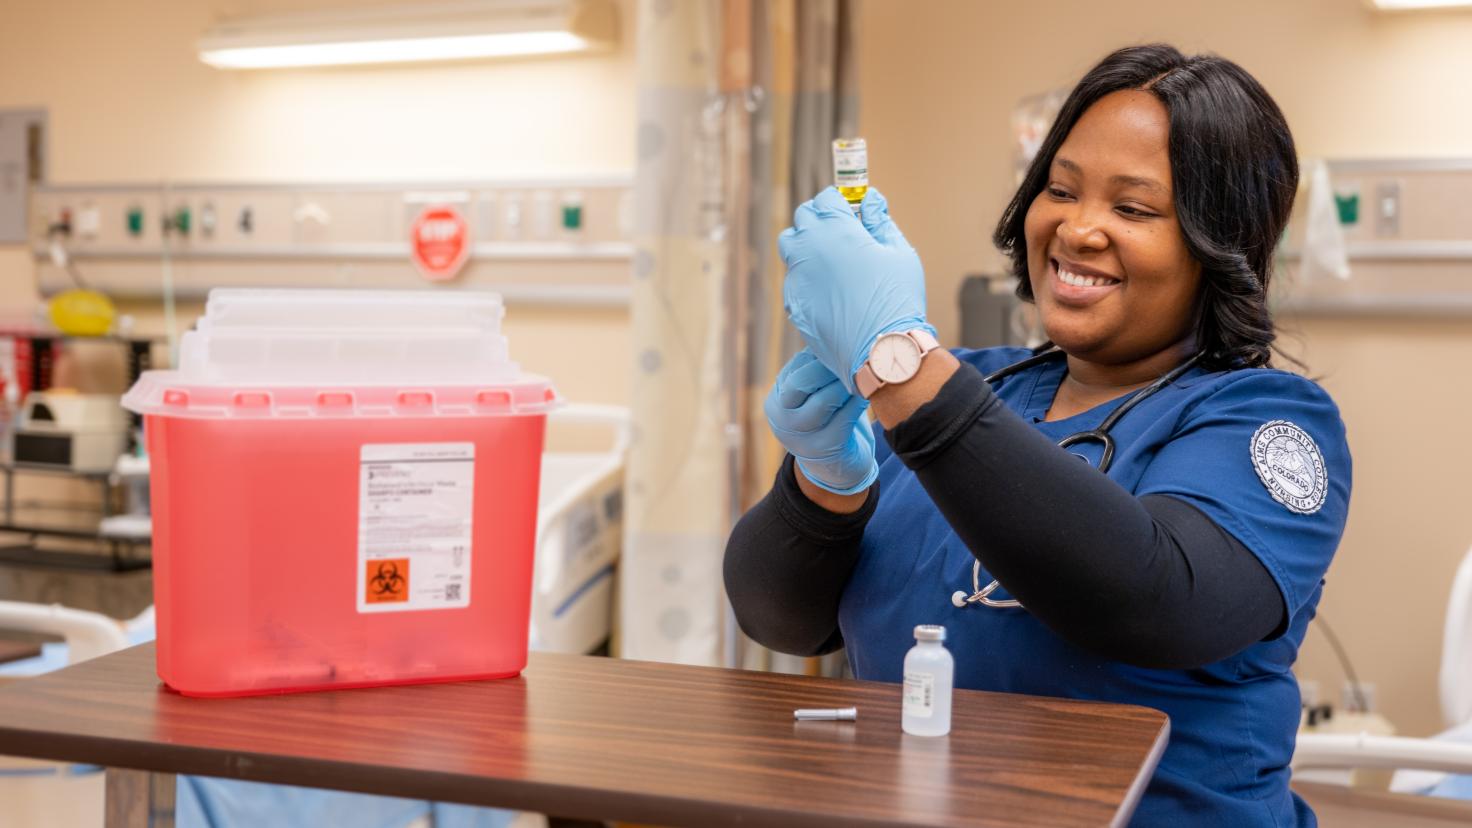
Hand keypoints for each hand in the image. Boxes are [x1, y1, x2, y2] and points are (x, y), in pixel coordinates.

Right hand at [765, 349, 877, 495]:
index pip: (794, 370)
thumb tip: (835, 331)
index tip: (843, 344)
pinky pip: (844, 419)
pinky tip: (868, 393)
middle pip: (801, 384)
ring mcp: (800, 439)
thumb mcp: (812, 396)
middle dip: (829, 368)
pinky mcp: (824, 451)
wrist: (834, 468)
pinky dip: (857, 402)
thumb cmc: (827, 420)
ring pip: (824, 401)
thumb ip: (815, 371)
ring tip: (864, 370)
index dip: (818, 356)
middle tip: (854, 355)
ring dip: (846, 383)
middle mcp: (782, 421)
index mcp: (776, 402)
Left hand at [778, 187, 933, 393]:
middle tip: (843, 233)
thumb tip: (871, 201)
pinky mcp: (793, 303)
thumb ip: (881, 222)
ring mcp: (796, 277)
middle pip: (803, 218)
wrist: (880, 351)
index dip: (841, 202)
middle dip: (821, 219)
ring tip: (832, 261)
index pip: (826, 198)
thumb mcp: (898, 252)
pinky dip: (808, 279)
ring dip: (807, 246)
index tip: (854, 211)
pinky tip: (831, 293)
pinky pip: (795, 280)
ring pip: (791, 247)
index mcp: (835, 229)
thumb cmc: (896, 299)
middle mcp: (808, 248)